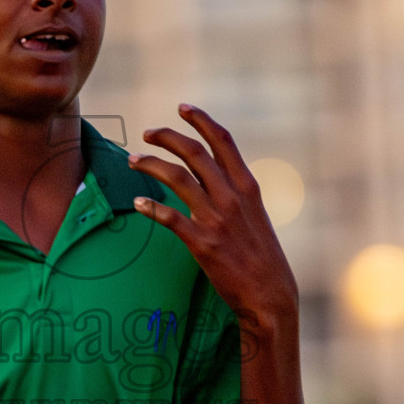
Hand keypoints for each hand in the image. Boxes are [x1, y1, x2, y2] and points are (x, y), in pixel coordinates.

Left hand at [129, 105, 297, 327]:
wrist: (270, 295)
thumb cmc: (262, 258)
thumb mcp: (256, 216)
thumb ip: (236, 195)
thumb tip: (216, 178)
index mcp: (247, 187)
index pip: (223, 141)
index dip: (201, 119)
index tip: (182, 107)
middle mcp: (232, 197)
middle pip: (194, 152)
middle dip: (166, 136)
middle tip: (146, 133)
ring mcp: (216, 219)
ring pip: (176, 178)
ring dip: (150, 164)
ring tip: (133, 160)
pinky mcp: (202, 243)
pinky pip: (169, 217)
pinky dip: (151, 207)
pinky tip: (139, 203)